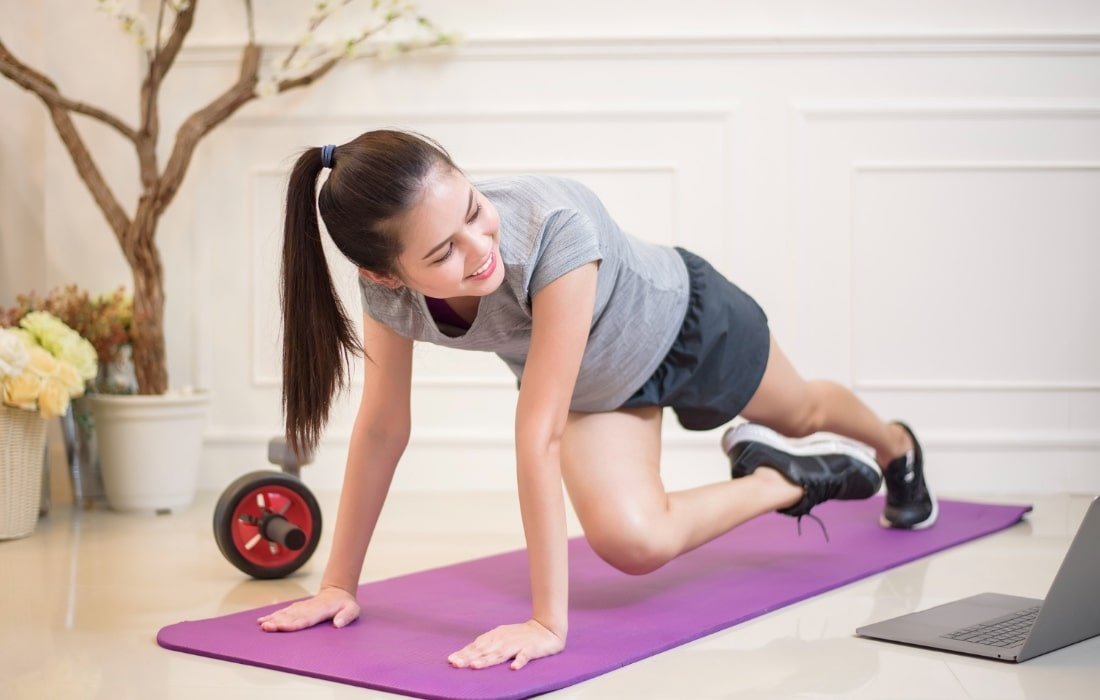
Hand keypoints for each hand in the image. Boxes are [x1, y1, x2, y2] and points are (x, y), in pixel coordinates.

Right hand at [257, 585, 359, 631]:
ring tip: (261, 625)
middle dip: (278, 622)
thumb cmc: (345, 604)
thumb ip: (347, 616)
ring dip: (273, 619)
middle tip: (266, 627)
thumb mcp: (353, 609)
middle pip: (291, 617)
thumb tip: (338, 624)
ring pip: (285, 613)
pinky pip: (284, 611)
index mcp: (320, 610)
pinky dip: (273, 615)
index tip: (282, 627)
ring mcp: (302, 607)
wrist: (337, 591)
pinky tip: (263, 620)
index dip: (293, 623)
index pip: (305, 619)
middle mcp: (308, 608)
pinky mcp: (297, 608)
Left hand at [448, 619, 564, 670]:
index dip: (464, 653)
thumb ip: (486, 646)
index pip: (476, 646)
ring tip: (475, 666)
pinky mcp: (531, 649)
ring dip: (487, 660)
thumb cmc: (520, 635)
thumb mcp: (501, 637)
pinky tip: (514, 668)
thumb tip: (467, 656)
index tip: (451, 660)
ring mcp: (517, 644)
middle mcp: (503, 640)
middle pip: (484, 650)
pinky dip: (519, 661)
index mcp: (495, 636)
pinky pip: (524, 656)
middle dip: (469, 657)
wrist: (545, 628)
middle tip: (456, 664)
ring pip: (500, 653)